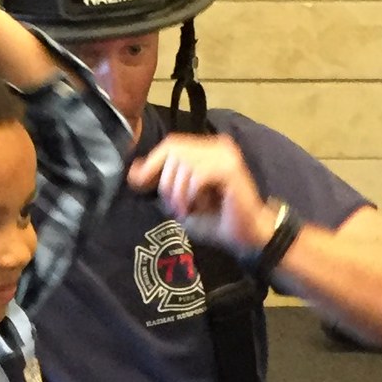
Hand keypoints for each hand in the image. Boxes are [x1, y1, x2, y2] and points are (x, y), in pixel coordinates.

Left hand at [130, 133, 277, 257]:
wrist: (246, 237)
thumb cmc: (215, 221)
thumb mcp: (179, 201)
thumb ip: (160, 183)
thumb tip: (134, 170)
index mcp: (207, 150)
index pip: (171, 145)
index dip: (151, 163)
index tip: (139, 183)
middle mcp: (217, 146)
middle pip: (173, 149)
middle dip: (166, 181)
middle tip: (176, 206)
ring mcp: (225, 155)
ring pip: (183, 162)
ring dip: (179, 191)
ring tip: (189, 209)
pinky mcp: (230, 169)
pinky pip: (198, 174)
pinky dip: (192, 193)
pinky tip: (200, 206)